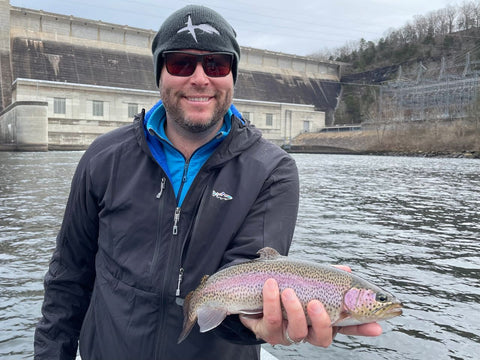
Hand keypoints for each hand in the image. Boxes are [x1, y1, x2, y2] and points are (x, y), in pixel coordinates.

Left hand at [240, 277, 382, 346]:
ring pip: (296, 331)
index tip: (377, 327)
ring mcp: (285, 333)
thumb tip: (347, 270)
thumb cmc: (282, 282)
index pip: (345, 327)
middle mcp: (306, 330)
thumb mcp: (305, 276)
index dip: (361, 329)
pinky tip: (269, 286)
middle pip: (322, 337)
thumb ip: (326, 274)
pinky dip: (270, 302)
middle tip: (315, 303)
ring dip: (293, 309)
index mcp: (319, 318)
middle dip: (320, 322)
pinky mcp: (265, 331)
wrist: (247, 286)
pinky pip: (270, 321)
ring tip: (287, 290)